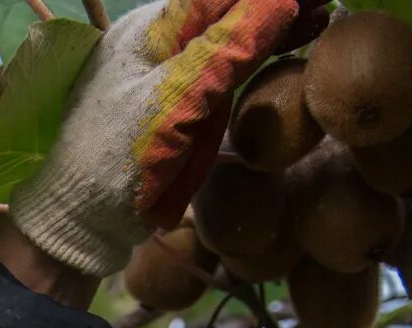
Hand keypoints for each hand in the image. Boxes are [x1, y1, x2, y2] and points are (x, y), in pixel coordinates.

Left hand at [9, 0, 309, 276]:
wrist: (85, 222)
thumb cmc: (115, 162)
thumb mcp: (172, 103)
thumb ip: (223, 53)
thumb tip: (276, 3)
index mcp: (152, 30)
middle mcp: (165, 42)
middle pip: (231, 9)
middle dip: (275, 5)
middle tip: (325, 0)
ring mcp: (176, 71)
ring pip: (235, 34)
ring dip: (276, 23)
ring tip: (322, 15)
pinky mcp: (186, 102)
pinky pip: (231, 66)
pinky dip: (264, 52)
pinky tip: (297, 41)